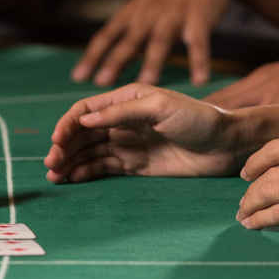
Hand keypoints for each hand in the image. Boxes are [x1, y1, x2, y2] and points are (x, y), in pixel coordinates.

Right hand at [44, 83, 245, 182]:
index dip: (67, 125)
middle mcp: (123, 120)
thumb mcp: (160, 108)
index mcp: (126, 99)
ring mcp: (129, 143)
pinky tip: (74, 179)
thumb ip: (121, 113)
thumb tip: (84, 120)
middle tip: (51, 165)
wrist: (227, 146)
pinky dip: (87, 172)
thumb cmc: (198, 119)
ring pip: (90, 152)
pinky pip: (105, 167)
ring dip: (71, 162)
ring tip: (55, 176)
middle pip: (83, 134)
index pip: (86, 111)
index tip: (57, 142)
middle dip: (64, 148)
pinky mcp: (136, 165)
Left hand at [72, 0, 243, 85]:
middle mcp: (150, 14)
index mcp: (134, 13)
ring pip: (161, 40)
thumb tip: (105, 62)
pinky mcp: (200, 16)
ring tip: (147, 83)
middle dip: (114, 61)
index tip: (78, 77)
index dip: (92, 56)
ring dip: (153, 61)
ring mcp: (174, 15)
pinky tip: (199, 81)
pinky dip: (199, 61)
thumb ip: (127, 33)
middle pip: (129, 40)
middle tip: (102, 82)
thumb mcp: (142, 6)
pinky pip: (199, 42)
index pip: (107, 35)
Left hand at [236, 126, 278, 243]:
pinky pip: (278, 215)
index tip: (246, 174)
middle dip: (251, 189)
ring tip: (244, 215)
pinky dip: (260, 220)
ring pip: (267, 193)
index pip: (276, 148)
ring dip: (250, 206)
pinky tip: (253, 225)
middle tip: (244, 201)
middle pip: (269, 173)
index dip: (256, 163)